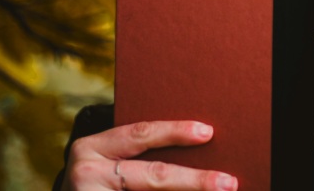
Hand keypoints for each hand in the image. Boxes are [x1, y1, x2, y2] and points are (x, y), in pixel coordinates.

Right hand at [61, 120, 237, 189]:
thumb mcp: (109, 161)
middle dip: (195, 180)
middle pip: (153, 174)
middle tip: (227, 182)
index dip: (175, 132)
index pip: (141, 134)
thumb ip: (139, 152)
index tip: (208, 132)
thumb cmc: (99, 182)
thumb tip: (200, 142)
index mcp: (92, 147)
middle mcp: (86, 172)